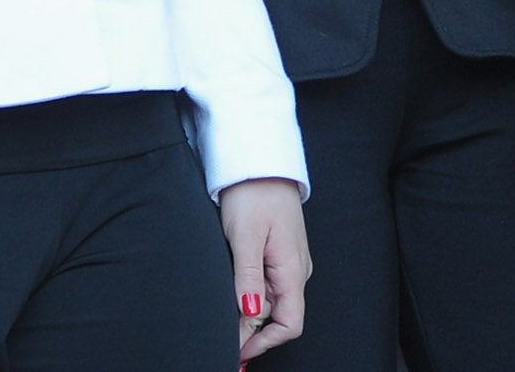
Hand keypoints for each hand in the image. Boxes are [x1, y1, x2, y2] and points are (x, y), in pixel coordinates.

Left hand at [220, 177, 309, 359]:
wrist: (261, 162)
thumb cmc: (255, 193)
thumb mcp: (246, 237)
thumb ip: (248, 278)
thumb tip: (250, 314)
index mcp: (293, 270)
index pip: (290, 324)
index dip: (264, 343)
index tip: (237, 351)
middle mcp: (295, 270)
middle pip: (277, 317)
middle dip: (250, 332)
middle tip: (218, 339)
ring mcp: (288, 262)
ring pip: (269, 301)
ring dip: (247, 314)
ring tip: (219, 317)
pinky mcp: (278, 253)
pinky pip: (266, 284)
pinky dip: (248, 296)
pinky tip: (231, 295)